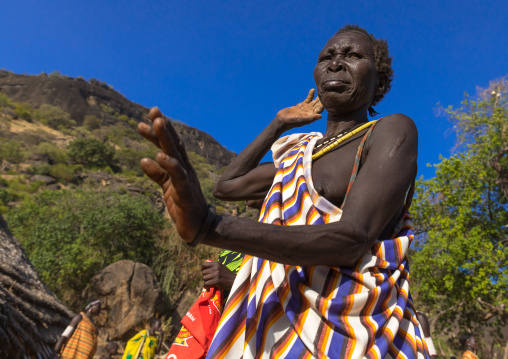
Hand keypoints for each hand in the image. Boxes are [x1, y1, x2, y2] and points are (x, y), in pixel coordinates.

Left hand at [138, 107, 208, 241]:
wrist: (198, 227)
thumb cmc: (183, 205)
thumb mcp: (167, 186)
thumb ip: (157, 173)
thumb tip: (143, 159)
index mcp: (180, 167)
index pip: (170, 145)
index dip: (161, 130)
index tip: (150, 115)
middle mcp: (185, 169)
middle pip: (173, 144)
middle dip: (163, 127)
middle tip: (153, 110)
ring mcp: (186, 179)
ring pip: (175, 155)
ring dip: (165, 138)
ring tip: (155, 123)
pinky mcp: (185, 192)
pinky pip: (177, 176)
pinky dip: (169, 165)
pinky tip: (158, 155)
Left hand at [202, 261, 235, 289]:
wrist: (235, 281)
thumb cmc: (228, 275)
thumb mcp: (222, 267)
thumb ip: (214, 267)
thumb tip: (204, 269)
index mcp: (217, 264)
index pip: (204, 264)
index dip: (202, 269)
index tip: (204, 272)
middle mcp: (216, 268)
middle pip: (204, 272)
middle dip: (205, 276)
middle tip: (208, 279)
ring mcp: (216, 274)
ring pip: (204, 278)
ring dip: (206, 281)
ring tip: (210, 283)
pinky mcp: (216, 281)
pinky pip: (206, 283)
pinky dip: (206, 286)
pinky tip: (208, 287)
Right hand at [275, 89, 323, 129]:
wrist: (282, 120)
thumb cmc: (291, 122)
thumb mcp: (302, 120)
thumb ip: (311, 118)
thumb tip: (320, 116)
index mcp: (311, 116)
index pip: (320, 109)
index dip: (324, 103)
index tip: (328, 96)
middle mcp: (309, 113)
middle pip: (318, 105)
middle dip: (322, 99)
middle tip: (326, 91)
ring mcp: (305, 109)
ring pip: (314, 102)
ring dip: (317, 96)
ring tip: (321, 89)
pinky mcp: (300, 106)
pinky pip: (307, 100)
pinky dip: (310, 95)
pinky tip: (312, 90)